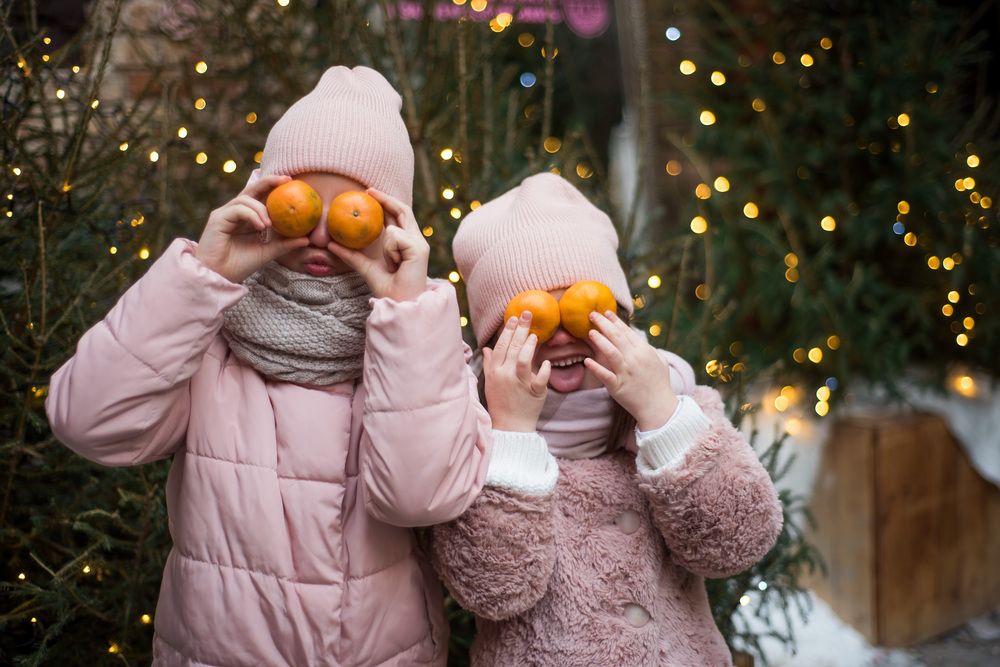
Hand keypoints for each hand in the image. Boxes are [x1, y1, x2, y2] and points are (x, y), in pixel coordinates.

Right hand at [195, 174, 309, 282]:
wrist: (220, 277)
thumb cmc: (240, 265)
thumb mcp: (268, 252)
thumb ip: (284, 244)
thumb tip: (307, 239)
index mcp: (246, 218)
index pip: (260, 198)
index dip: (273, 188)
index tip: (291, 182)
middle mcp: (235, 212)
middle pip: (252, 190)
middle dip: (269, 182)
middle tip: (286, 180)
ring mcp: (225, 214)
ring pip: (245, 199)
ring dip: (261, 209)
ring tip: (270, 224)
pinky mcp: (217, 218)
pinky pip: (238, 208)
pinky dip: (252, 214)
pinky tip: (261, 226)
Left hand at [325, 188, 429, 301]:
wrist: (399, 303)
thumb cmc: (388, 288)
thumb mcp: (365, 268)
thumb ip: (352, 255)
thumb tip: (331, 245)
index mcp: (407, 242)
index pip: (398, 215)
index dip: (386, 202)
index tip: (369, 194)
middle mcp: (416, 240)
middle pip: (403, 210)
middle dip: (386, 198)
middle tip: (369, 191)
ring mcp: (420, 244)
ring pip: (394, 227)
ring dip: (386, 244)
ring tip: (392, 264)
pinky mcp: (419, 249)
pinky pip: (395, 236)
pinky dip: (390, 250)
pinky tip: (396, 264)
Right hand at [483, 312, 551, 432]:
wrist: (510, 426)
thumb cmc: (500, 403)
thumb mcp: (490, 383)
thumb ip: (490, 364)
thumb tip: (487, 349)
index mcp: (495, 372)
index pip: (501, 346)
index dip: (508, 330)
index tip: (514, 318)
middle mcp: (505, 376)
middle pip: (512, 348)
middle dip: (520, 329)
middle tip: (528, 315)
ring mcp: (519, 384)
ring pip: (523, 360)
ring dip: (529, 346)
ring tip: (535, 335)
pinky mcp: (534, 393)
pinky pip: (539, 379)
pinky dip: (543, 370)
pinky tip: (546, 363)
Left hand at [583, 311, 677, 430]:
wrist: (659, 407)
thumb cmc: (659, 383)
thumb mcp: (659, 361)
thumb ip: (647, 348)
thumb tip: (637, 338)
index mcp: (644, 351)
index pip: (627, 332)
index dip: (615, 321)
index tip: (606, 312)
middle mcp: (635, 359)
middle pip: (617, 338)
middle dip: (604, 324)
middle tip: (592, 314)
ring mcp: (626, 373)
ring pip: (611, 353)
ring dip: (600, 341)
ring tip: (590, 332)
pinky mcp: (618, 387)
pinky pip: (605, 376)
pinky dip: (596, 368)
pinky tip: (587, 361)